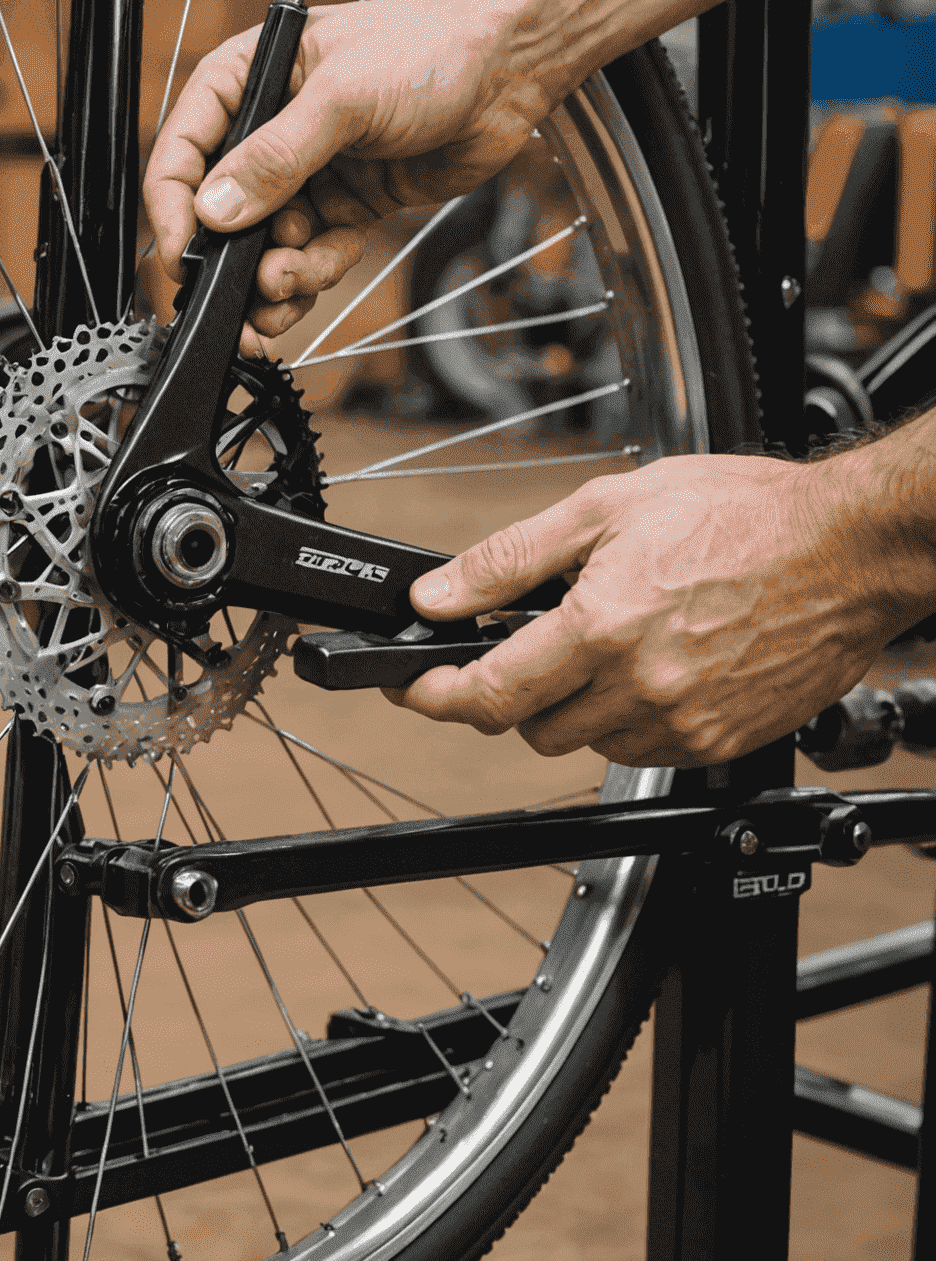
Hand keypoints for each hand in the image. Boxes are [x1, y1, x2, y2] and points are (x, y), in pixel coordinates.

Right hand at [142, 0, 555, 356]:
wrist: (508, 67)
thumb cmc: (429, 48)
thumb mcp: (342, 98)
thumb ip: (276, 158)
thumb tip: (217, 209)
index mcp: (247, 81)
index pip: (183, 153)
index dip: (175, 210)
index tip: (185, 257)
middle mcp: (268, 131)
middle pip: (221, 216)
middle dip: (234, 263)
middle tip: (250, 294)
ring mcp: (305, 173)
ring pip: (264, 247)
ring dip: (277, 277)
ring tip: (295, 281)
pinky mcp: (342, 205)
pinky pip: (308, 255)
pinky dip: (315, 272)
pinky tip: (335, 257)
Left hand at [387, 451, 930, 767]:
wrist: (849, 547)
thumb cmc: (742, 515)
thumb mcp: (605, 509)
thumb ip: (507, 560)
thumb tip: (434, 595)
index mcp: (603, 626)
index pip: (489, 692)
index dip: (435, 696)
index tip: (412, 690)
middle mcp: (642, 686)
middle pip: (529, 726)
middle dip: (509, 692)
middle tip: (523, 646)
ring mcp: (684, 723)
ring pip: (583, 744)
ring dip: (569, 707)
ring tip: (603, 643)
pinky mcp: (718, 743)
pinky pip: (640, 751)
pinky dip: (624, 719)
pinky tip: (648, 667)